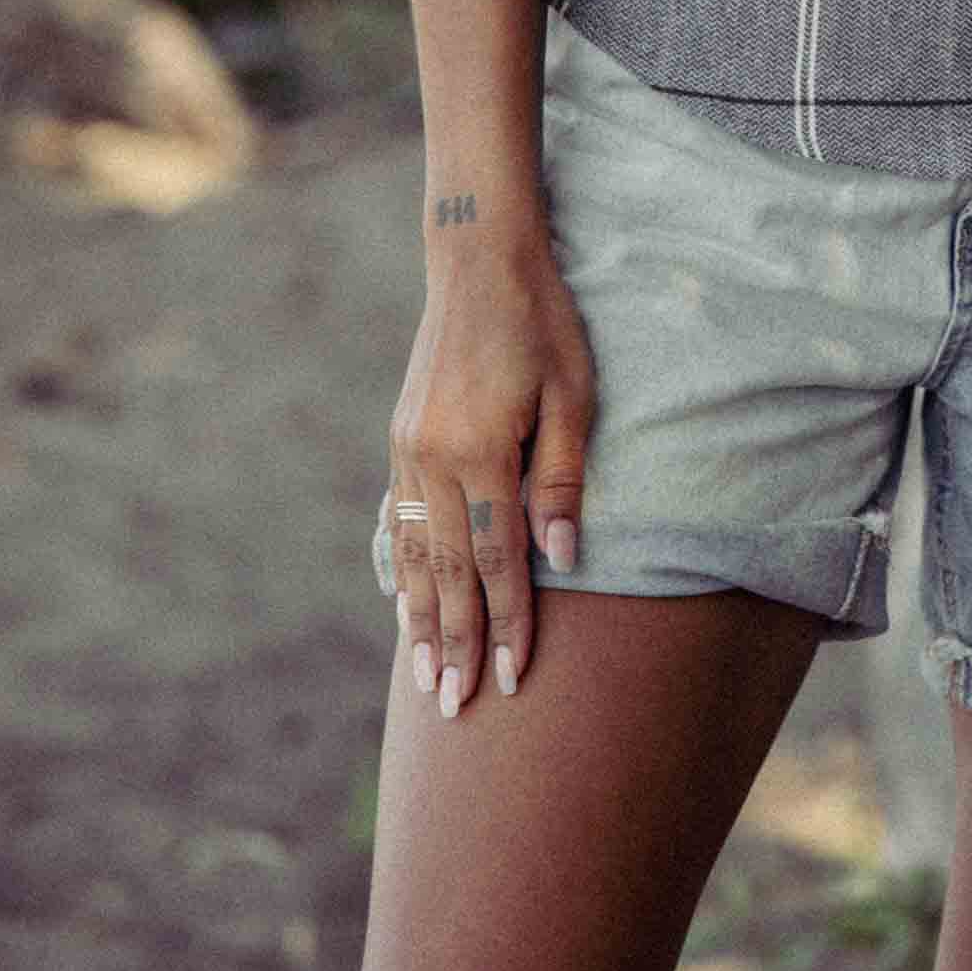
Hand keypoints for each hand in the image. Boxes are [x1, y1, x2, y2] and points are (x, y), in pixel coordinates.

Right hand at [377, 236, 595, 714]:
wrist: (479, 261)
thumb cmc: (542, 323)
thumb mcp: (572, 395)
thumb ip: (562, 480)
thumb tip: (564, 562)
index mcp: (479, 451)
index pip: (498, 560)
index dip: (508, 623)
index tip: (511, 680)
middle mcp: (432, 458)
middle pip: (447, 571)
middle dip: (453, 643)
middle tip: (453, 709)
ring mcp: (407, 449)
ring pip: (414, 553)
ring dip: (420, 620)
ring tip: (423, 679)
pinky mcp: (401, 438)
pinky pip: (399, 519)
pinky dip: (402, 568)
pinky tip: (403, 603)